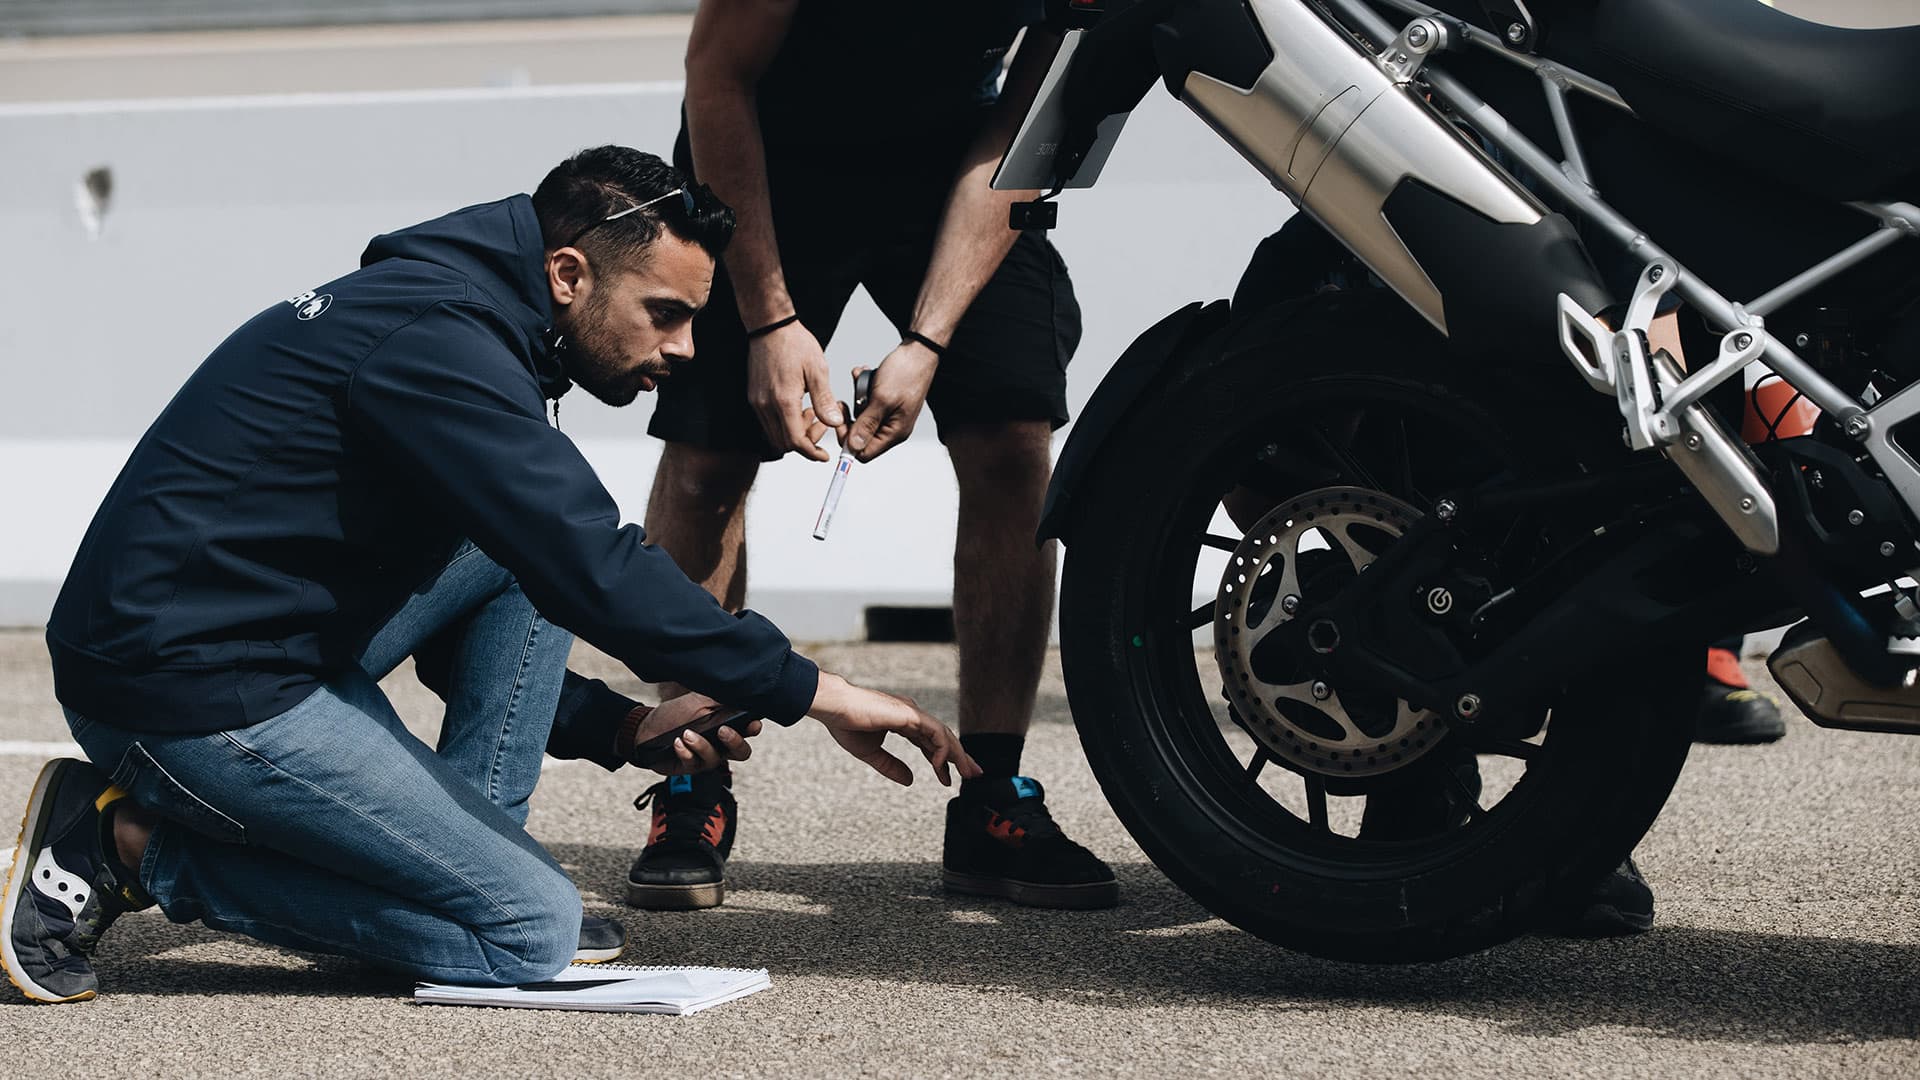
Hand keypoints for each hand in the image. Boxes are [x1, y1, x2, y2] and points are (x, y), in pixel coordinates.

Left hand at [630, 692, 763, 774]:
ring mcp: (705, 759)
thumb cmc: (676, 714)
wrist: (648, 728)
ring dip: (702, 745)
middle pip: (741, 752)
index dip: (753, 729)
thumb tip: (739, 691)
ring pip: (715, 759)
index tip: (752, 723)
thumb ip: (718, 699)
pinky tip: (677, 743)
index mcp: (727, 727)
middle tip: (722, 730)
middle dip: (735, 742)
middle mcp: (720, 746)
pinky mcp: (689, 767)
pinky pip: (692, 763)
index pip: (748, 731)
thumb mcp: (697, 701)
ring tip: (688, 733)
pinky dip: (685, 752)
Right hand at [747, 322, 842, 460]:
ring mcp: (757, 402)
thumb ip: (824, 401)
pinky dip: (784, 424)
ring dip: (794, 433)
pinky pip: (767, 423)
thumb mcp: (818, 370)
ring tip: (811, 413)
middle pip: (783, 444)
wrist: (770, 326)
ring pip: (774, 435)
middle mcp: (765, 405)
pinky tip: (798, 407)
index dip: (810, 453)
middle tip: (822, 426)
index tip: (823, 455)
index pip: (795, 442)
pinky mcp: (754, 397)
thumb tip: (834, 423)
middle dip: (805, 443)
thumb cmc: (795, 344)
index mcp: (783, 400)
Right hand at [806, 672, 980, 785]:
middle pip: (943, 738)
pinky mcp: (910, 714)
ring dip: (957, 754)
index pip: (929, 742)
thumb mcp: (871, 753)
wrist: (835, 708)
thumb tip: (910, 781)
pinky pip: (935, 732)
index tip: (947, 778)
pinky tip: (941, 765)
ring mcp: (912, 713)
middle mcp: (911, 715)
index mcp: (903, 721)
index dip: (940, 761)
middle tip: (972, 774)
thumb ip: (891, 766)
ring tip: (966, 773)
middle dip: (959, 757)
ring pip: (944, 735)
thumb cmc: (846, 724)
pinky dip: (942, 749)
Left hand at [842, 341, 938, 462]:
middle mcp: (892, 428)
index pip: (864, 453)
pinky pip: (868, 403)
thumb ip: (866, 424)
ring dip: (857, 398)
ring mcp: (890, 415)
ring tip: (861, 382)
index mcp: (894, 433)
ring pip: (862, 416)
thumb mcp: (881, 399)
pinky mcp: (887, 403)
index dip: (848, 440)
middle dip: (851, 415)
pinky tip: (866, 376)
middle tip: (844, 401)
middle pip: (861, 435)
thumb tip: (853, 447)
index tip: (839, 421)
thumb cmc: (906, 373)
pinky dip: (863, 390)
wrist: (918, 352)